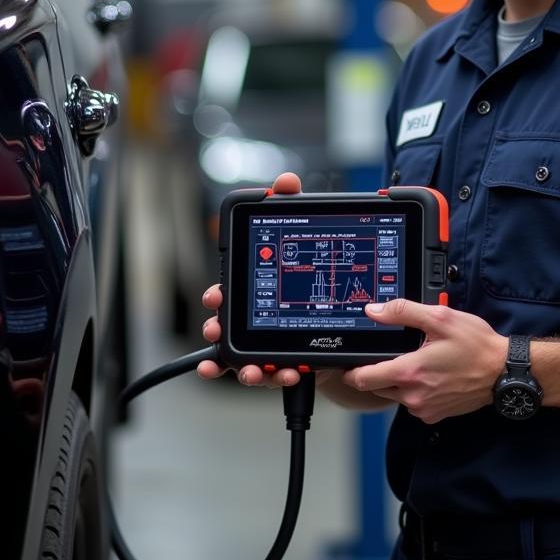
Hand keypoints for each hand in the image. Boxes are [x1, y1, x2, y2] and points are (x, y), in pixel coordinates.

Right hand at [196, 172, 308, 387]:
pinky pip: (278, 375)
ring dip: (245, 367)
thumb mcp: (304, 236)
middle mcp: (258, 320)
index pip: (228, 293)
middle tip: (218, 330)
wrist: (345, 312)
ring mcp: (271, 344)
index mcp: (256, 290)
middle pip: (230, 329)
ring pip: (248, 360)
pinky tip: (285, 373)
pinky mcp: (292, 362)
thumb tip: (286, 182)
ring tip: (251, 370)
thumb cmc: (315, 274)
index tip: (214, 297)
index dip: (217, 297)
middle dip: (219, 332)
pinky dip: (277, 377)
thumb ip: (292, 206)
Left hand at [342, 300, 507, 423]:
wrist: (504, 372)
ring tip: (416, 360)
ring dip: (397, 381)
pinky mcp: (435, 415)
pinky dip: (414, 390)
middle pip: (376, 387)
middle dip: (376, 372)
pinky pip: (413, 403)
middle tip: (388, 354)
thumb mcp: (441, 318)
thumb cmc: (477, 346)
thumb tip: (374, 311)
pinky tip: (429, 374)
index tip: (346, 364)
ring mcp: (424, 408)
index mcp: (410, 372)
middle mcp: (413, 396)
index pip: (363, 379)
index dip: (350, 371)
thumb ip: (404, 312)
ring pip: (394, 395)